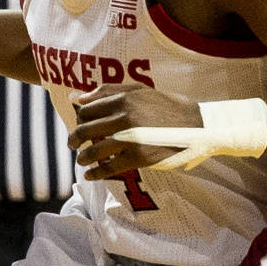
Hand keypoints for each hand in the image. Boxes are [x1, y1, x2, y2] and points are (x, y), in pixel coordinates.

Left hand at [69, 88, 198, 179]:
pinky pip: (109, 168)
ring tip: (81, 161)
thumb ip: (107, 91)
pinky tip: (90, 175)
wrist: (194, 124)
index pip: (86, 111)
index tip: (79, 125)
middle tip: (72, 145)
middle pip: (85, 130)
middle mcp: (123, 118)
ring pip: (94, 151)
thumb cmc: (165, 105)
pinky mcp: (138, 157)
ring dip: (83, 158)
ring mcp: (130, 139)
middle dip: (74, 139)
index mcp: (122, 99)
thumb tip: (76, 97)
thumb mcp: (138, 90)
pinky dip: (96, 173)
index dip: (79, 119)